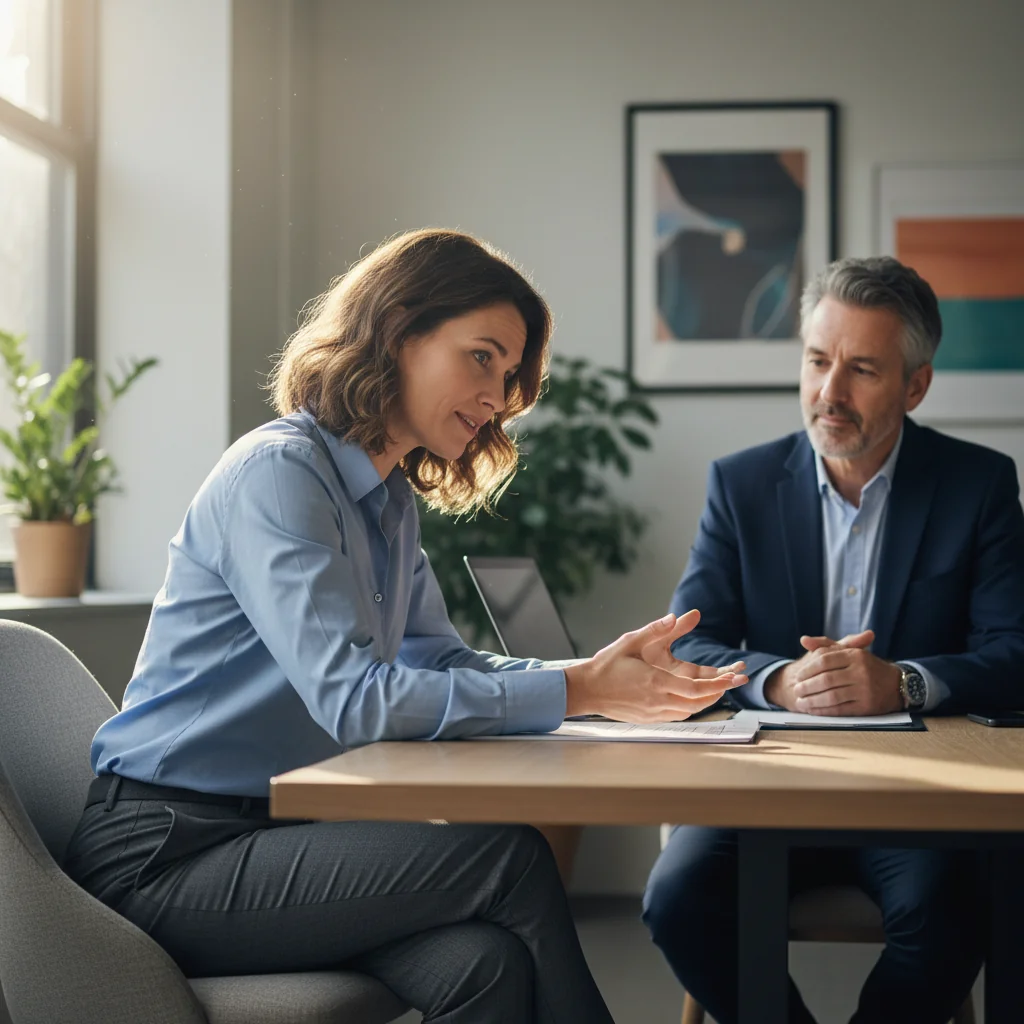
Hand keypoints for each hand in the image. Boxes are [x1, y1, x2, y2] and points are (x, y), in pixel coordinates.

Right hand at [563, 610, 746, 721]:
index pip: (695, 689)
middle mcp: (657, 701)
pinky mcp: (648, 718)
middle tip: (734, 682)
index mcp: (655, 682)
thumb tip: (675, 616)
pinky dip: (690, 707)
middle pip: (698, 703)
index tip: (734, 678)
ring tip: (717, 688)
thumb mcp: (630, 641)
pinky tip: (692, 698)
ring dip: (705, 701)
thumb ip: (655, 629)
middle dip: (718, 692)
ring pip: (689, 711)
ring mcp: (653, 713)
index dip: (718, 684)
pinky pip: (677, 716)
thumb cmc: (606, 664)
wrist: (586, 690)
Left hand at [765, 630, 902, 714]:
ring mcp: (865, 690)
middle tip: (796, 689)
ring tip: (801, 701)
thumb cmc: (866, 667)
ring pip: (832, 696)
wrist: (895, 685)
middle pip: (826, 679)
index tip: (797, 675)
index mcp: (856, 655)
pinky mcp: (867, 706)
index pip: (824, 660)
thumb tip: (803, 640)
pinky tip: (814, 710)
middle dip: (807, 686)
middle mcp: (861, 671)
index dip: (807, 669)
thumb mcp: (849, 651)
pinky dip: (824, 711)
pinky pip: (840, 709)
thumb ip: (825, 645)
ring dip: (812, 700)